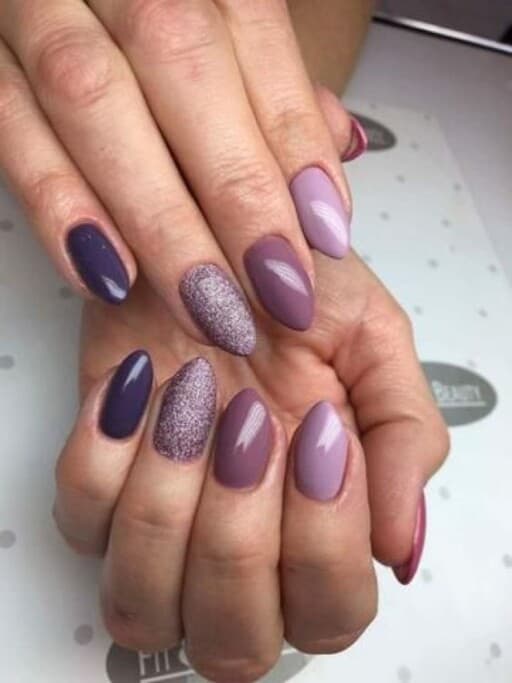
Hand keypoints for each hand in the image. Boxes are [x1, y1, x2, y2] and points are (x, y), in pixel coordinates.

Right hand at [0, 1, 364, 355]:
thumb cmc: (151, 31)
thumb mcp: (225, 40)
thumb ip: (278, 89)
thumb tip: (343, 146)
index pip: (253, 35)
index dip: (295, 143)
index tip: (326, 237)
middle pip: (180, 62)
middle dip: (237, 192)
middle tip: (278, 290)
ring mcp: (37, 12)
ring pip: (93, 99)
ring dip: (160, 221)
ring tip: (208, 307)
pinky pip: (9, 128)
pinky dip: (62, 207)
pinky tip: (111, 277)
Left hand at [53, 250, 448, 681]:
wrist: (213, 240)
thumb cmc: (292, 288)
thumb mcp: (373, 340)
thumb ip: (407, 436)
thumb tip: (400, 543)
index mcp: (317, 517)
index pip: (328, 611)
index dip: (325, 543)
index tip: (321, 434)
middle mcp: (239, 537)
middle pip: (233, 638)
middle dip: (241, 537)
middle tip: (251, 425)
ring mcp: (163, 518)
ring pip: (144, 602)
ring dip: (168, 503)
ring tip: (193, 401)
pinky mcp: (99, 481)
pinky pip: (81, 523)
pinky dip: (104, 457)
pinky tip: (139, 387)